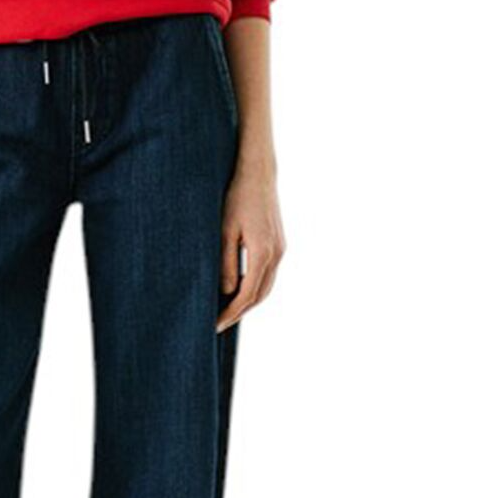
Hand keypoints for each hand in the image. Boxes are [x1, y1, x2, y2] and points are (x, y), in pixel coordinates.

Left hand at [215, 157, 285, 332]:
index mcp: (263, 254)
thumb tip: (226, 291)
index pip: (247, 295)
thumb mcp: (224, 231)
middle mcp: (276, 255)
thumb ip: (225, 263)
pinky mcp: (279, 243)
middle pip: (260, 295)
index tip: (216, 324)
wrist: (258, 174)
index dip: (231, 312)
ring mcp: (280, 249)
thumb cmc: (236, 198)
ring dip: (249, 301)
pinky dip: (255, 286)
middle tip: (220, 324)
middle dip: (240, 312)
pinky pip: (268, 274)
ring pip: (266, 286)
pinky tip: (240, 288)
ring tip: (228, 310)